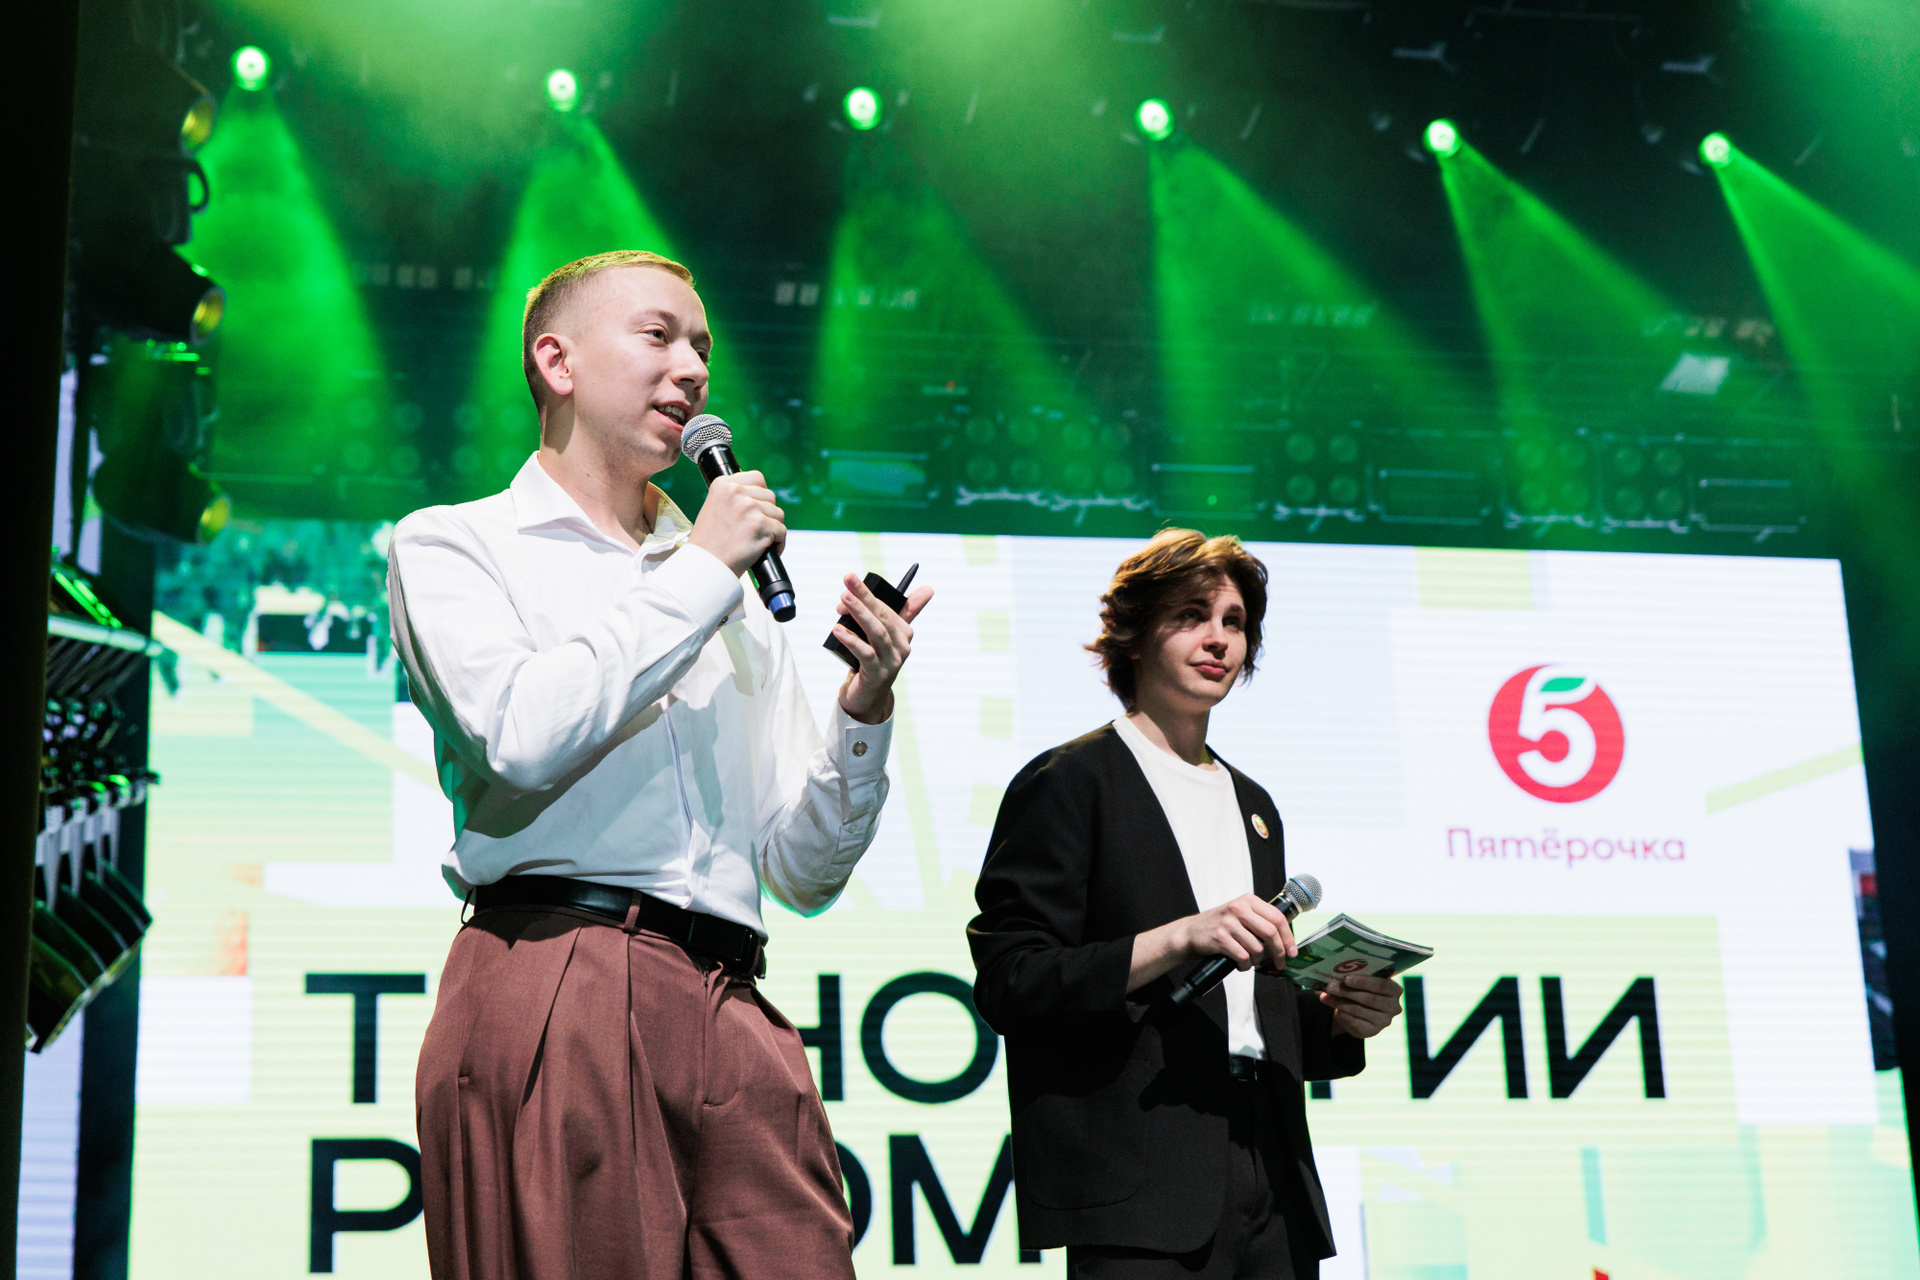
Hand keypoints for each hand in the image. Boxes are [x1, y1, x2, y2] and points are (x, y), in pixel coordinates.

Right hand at [687, 471, 784, 578]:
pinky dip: (778, 543)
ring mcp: (749, 507)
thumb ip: (733, 498)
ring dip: (773, 528)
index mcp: (723, 484)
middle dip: (767, 513)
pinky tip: (766, 550)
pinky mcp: (761, 525)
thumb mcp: (714, 508)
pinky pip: (781, 531)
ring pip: (778, 514)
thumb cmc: (709, 543)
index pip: (757, 478)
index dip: (760, 494)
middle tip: (755, 529)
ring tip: (759, 540)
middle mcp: (736, 491)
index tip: (756, 508)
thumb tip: (758, 495)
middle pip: (770, 496)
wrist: (705, 565)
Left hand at [834, 573, 933, 724]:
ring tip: (843, 599)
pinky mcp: (877, 675)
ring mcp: (891, 662)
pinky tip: (837, 629)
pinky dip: (852, 640)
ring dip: (860, 613)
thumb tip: (928, 589)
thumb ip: (895, 611)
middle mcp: (902, 647)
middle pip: (883, 616)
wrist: (866, 696)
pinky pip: (865, 654)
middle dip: (865, 596)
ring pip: (877, 632)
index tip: (850, 582)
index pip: (889, 607)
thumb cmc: (872, 660)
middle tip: (848, 579)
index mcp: (905, 633)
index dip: (868, 594)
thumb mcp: (881, 635)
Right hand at [1174, 894, 1296, 972]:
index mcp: (1248, 900)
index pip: (1277, 917)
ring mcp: (1228, 922)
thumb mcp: (1239, 913)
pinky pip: (1243, 956)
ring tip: (1251, 961)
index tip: (1292, 951)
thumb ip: (1259, 919)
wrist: (1191, 932)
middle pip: (1270, 933)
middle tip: (1280, 963)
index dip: (1288, 937)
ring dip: (1257, 960)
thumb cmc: (1219, 925)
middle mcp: (1239, 908)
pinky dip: (1245, 965)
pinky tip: (1241, 964)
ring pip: (1257, 948)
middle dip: (1279, 952)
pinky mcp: (1220, 937)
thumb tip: (1285, 939)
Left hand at [1321, 973, 1402, 1038]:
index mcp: (1395, 989)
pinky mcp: (1373, 1031)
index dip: (1363, 982)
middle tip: (1330, 987)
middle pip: (1370, 999)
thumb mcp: (1361, 982)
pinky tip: (1333, 1008)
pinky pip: (1355, 1022)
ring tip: (1325, 996)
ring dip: (1340, 1002)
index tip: (1346, 978)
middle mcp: (1393, 1007)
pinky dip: (1342, 1014)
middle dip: (1348, 992)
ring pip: (1359, 1010)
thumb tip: (1336, 973)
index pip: (1381, 984)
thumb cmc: (1360, 990)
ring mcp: (1384, 1021)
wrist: (1357, 1011)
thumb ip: (1355, 978)